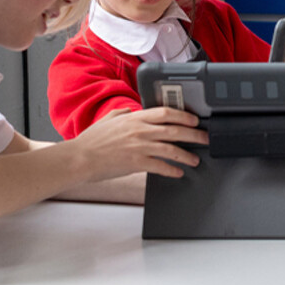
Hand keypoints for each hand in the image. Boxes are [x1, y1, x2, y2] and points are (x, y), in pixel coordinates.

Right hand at [65, 107, 206, 181]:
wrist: (79, 158)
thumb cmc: (90, 141)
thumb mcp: (107, 120)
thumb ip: (121, 114)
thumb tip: (131, 111)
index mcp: (134, 118)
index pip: (166, 113)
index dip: (184, 116)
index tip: (194, 121)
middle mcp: (140, 130)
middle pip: (175, 130)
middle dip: (194, 135)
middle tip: (205, 139)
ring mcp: (139, 146)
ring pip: (171, 149)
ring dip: (187, 155)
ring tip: (195, 160)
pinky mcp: (136, 163)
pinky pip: (160, 166)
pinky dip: (172, 170)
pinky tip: (178, 173)